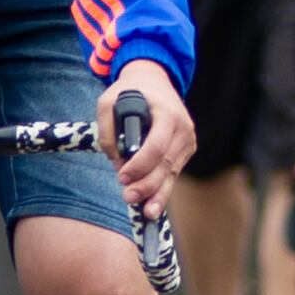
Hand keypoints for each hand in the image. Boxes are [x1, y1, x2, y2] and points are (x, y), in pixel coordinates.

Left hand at [101, 60, 192, 206]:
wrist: (154, 81)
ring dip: (157, 194)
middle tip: (128, 197)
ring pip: (172, 173)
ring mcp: (188, 139)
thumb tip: (117, 162)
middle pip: (166, 164)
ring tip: (146, 213)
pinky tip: (154, 205)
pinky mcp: (186, 149)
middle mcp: (183, 127)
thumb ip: (107, 131)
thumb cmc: (130, 91)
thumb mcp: (108, 101)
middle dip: (147, 185)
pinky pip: (173, 172)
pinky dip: (162, 188)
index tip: (122, 176)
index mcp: (167, 113)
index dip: (140, 165)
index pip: (157, 146)